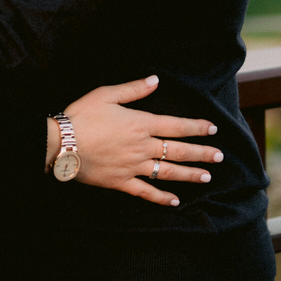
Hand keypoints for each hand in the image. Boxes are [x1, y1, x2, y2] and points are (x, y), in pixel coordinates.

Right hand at [49, 75, 221, 206]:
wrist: (61, 143)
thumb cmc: (82, 115)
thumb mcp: (106, 94)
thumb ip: (134, 89)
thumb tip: (155, 80)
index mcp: (140, 123)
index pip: (176, 126)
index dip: (196, 127)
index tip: (213, 128)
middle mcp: (142, 147)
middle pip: (178, 151)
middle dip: (201, 153)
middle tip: (219, 157)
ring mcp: (133, 166)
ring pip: (168, 172)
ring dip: (189, 174)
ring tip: (207, 177)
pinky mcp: (121, 182)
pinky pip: (146, 192)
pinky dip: (162, 198)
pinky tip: (175, 201)